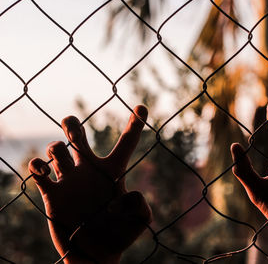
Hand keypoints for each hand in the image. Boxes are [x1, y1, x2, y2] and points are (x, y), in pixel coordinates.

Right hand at [28, 106, 150, 263]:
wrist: (96, 254)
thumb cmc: (121, 236)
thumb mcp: (140, 220)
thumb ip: (139, 203)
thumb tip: (120, 194)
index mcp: (114, 171)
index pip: (126, 142)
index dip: (135, 124)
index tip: (142, 107)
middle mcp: (90, 170)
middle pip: (78, 135)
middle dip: (72, 125)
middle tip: (72, 129)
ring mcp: (69, 180)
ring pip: (56, 149)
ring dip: (54, 147)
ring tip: (58, 158)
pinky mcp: (52, 193)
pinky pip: (39, 171)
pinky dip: (37, 165)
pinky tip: (43, 170)